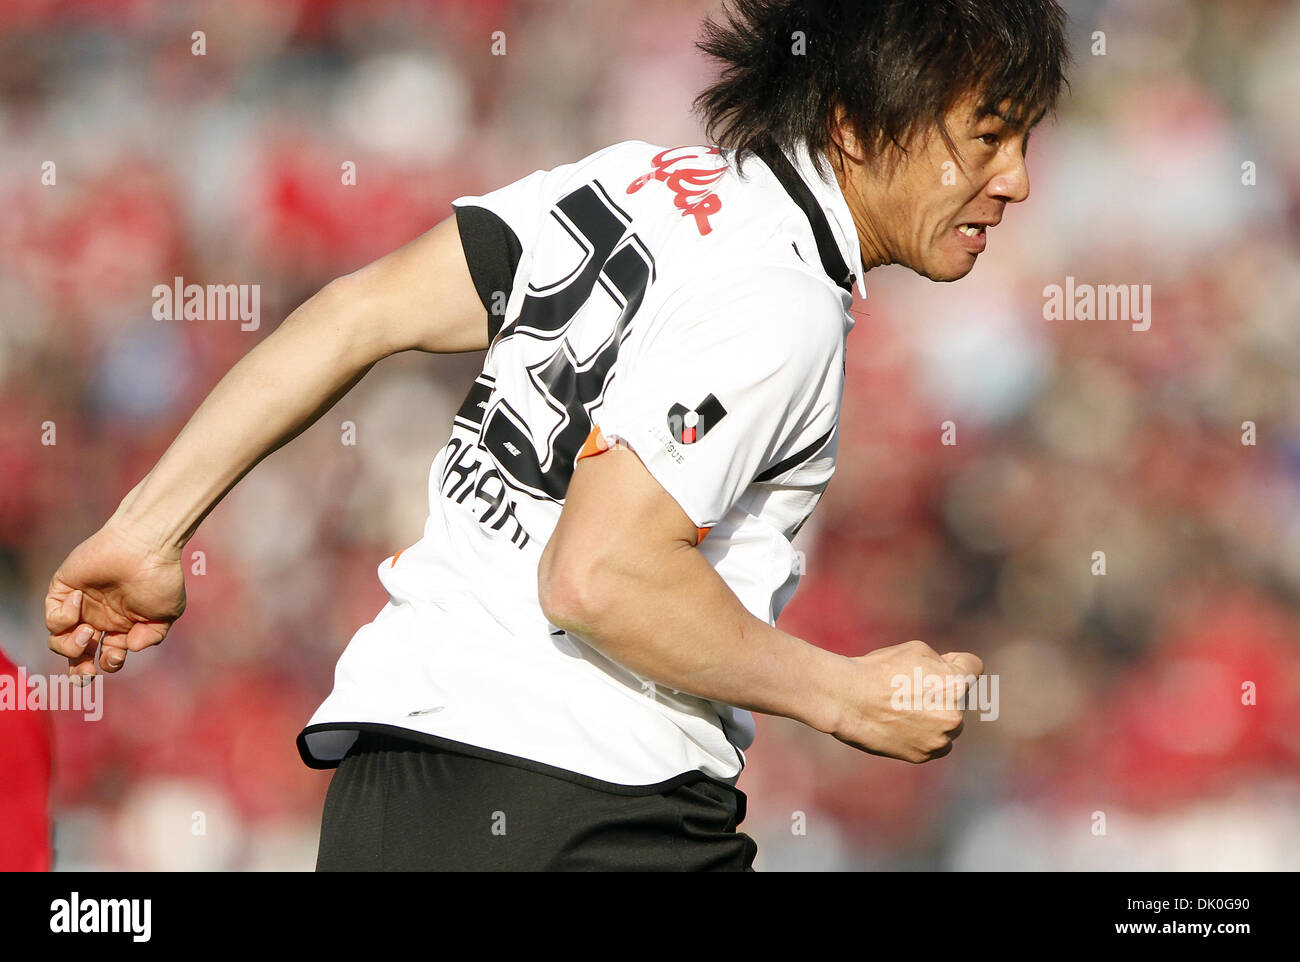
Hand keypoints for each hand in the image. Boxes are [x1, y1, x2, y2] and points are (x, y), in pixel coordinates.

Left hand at [45, 521, 185, 678]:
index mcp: (122, 626)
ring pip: (59, 640)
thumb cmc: (160, 577)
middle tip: (86, 673)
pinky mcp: (64, 590)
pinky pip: (52, 616)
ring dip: (71, 646)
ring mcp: (80, 605)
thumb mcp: (166, 614)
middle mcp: (98, 618)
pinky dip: (64, 615)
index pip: (106, 656)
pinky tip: (81, 599)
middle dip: (79, 671)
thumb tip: (128, 647)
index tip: (117, 653)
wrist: (145, 546)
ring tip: (88, 632)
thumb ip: (151, 637)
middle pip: (78, 654)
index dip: (108, 664)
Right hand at [831, 639, 982, 762]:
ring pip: (949, 726)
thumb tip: (950, 676)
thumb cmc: (879, 669)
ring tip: (903, 708)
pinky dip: (924, 737)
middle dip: (942, 693)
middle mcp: (955, 714)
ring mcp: (940, 738)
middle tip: (910, 688)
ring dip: (935, 718)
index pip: (973, 666)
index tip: (940, 665)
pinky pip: (935, 745)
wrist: (848, 699)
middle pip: (959, 699)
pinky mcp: (924, 755)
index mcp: (957, 683)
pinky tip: (901, 725)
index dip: (956, 662)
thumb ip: (943, 663)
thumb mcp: (916, 650)